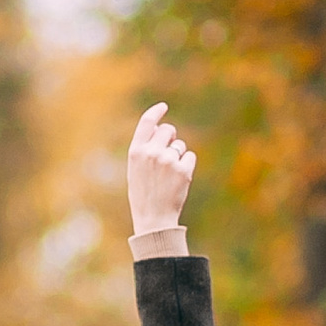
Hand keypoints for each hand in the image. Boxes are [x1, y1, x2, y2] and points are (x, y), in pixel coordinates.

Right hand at [127, 98, 196, 236]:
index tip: (163, 107)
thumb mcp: (135, 169)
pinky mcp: (183, 170)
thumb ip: (145, 148)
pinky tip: (178, 179)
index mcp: (136, 152)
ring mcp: (168, 160)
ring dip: (178, 155)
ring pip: (180, 146)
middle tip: (168, 154)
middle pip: (168, 130)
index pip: (147, 122)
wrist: (154, 218)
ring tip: (169, 175)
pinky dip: (187, 165)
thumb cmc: (143, 193)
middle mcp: (151, 153)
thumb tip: (160, 128)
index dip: (156, 112)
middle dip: (171, 138)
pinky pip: (190, 156)